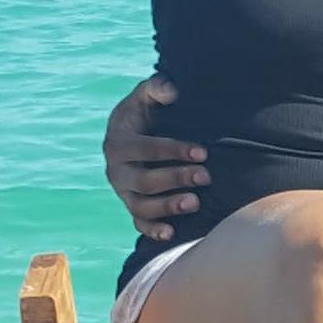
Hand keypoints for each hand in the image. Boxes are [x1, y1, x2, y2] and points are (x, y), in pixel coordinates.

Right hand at [103, 76, 207, 242]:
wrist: (133, 132)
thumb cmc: (144, 112)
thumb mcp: (146, 96)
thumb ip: (156, 88)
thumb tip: (171, 89)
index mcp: (118, 143)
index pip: (145, 149)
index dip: (173, 151)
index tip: (203, 152)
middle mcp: (116, 170)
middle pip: (144, 180)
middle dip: (176, 178)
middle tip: (206, 176)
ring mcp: (123, 191)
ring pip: (141, 205)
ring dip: (167, 207)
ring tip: (195, 203)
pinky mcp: (132, 205)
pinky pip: (138, 222)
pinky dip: (152, 230)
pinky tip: (171, 233)